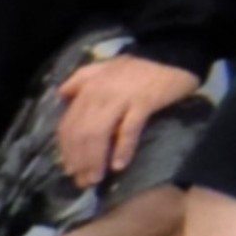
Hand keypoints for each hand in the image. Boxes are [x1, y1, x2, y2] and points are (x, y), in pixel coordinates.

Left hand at [53, 53, 202, 191]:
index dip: (67, 150)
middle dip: (79, 160)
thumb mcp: (105, 67)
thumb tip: (61, 96)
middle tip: (83, 182)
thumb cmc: (139, 66)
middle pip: (81, 132)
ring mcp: (121, 98)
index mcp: (88, 87)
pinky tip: (119, 165)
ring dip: (95, 160)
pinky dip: (122, 149)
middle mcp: (100, 93)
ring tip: (96, 179)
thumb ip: (81, 79)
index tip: (70, 170)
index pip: (69, 124)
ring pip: (99, 133)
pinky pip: (129, 129)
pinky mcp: (144, 102)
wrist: (174, 53)